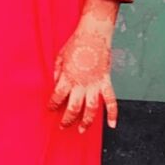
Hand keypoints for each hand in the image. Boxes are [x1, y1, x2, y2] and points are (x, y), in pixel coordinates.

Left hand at [47, 11, 117, 132]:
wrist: (94, 34)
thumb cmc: (75, 43)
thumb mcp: (60, 56)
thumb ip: (57, 72)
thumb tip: (56, 84)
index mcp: (67, 77)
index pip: (57, 97)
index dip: (53, 105)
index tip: (51, 109)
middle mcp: (81, 84)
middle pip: (73, 108)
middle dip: (67, 120)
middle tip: (63, 126)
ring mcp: (94, 84)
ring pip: (91, 109)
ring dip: (86, 122)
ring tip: (82, 130)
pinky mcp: (105, 81)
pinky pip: (111, 100)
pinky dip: (113, 114)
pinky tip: (111, 125)